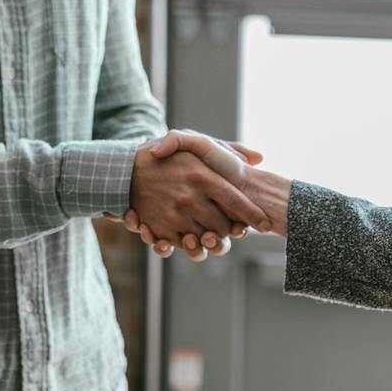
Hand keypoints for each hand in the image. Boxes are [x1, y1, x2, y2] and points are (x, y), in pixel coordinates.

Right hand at [127, 133, 268, 258]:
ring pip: (205, 238)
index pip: (236, 201)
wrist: (125, 170)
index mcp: (202, 176)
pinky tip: (191, 233)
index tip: (266, 224)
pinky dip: (191, 242)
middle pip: (223, 226)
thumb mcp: (196, 146)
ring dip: (212, 239)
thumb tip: (259, 157)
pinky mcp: (160, 228)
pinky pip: (184, 244)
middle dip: (230, 229)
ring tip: (212, 233)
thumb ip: (229, 149)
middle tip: (233, 227)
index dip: (254, 215)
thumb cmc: (167, 156)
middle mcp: (189, 198)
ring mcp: (174, 215)